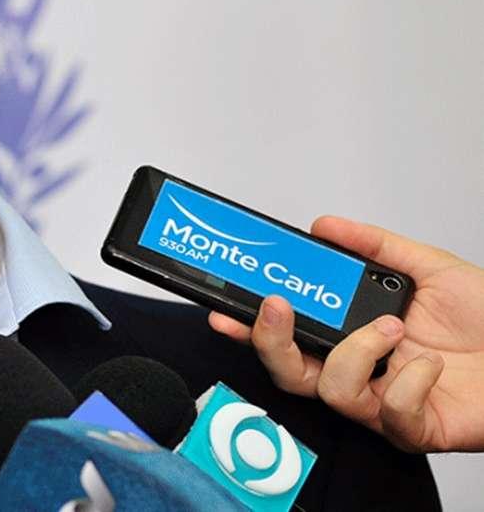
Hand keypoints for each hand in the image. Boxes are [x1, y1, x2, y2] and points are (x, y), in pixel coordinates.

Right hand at [209, 215, 483, 451]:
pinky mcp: (413, 430)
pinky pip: (390, 415)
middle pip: (287, 371)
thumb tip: (325, 226)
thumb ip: (375, 245)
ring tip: (394, 328)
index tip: (224, 306)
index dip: (250, 324)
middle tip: (278, 308)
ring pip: (330, 390)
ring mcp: (383, 403)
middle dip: (271, 340)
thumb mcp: (430, 267)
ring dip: (359, 352)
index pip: (288, 335)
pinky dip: (412, 384)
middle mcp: (361, 371)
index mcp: (354, 335)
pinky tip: (431, 366)